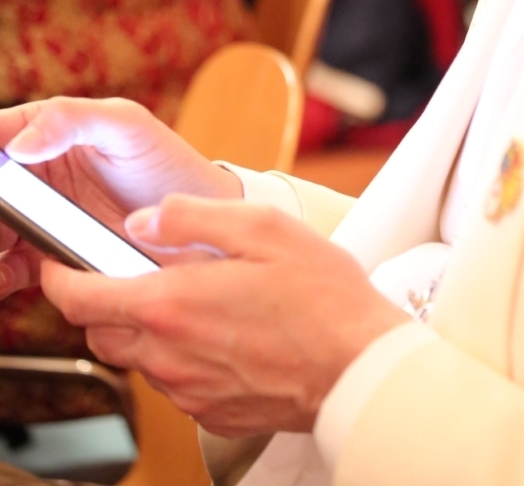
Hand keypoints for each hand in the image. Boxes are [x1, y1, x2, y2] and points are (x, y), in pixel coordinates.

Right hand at [0, 97, 242, 293]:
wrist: (199, 223)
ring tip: (1, 254)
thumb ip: (71, 120)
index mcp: (48, 132)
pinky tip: (4, 279)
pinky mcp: (49, 257)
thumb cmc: (165, 161)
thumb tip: (18, 144)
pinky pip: (9, 269)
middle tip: (3, 223)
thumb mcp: (126, 125)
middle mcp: (36, 176)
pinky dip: (0, 277)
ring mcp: (40, 219)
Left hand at [42, 195, 406, 435]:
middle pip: (101, 331)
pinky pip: (173, 381)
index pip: (80, 298)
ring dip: (146, 327)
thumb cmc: (321, 297)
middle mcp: (169, 354)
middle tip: (137, 272)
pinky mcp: (210, 412)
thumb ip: (192, 217)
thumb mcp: (261, 228)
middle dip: (103, 300)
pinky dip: (179, 354)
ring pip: (138, 357)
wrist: (359, 367)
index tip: (59, 263)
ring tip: (194, 298)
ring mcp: (188, 390)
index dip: (59, 278)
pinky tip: (221, 332)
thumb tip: (142, 220)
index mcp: (172, 304)